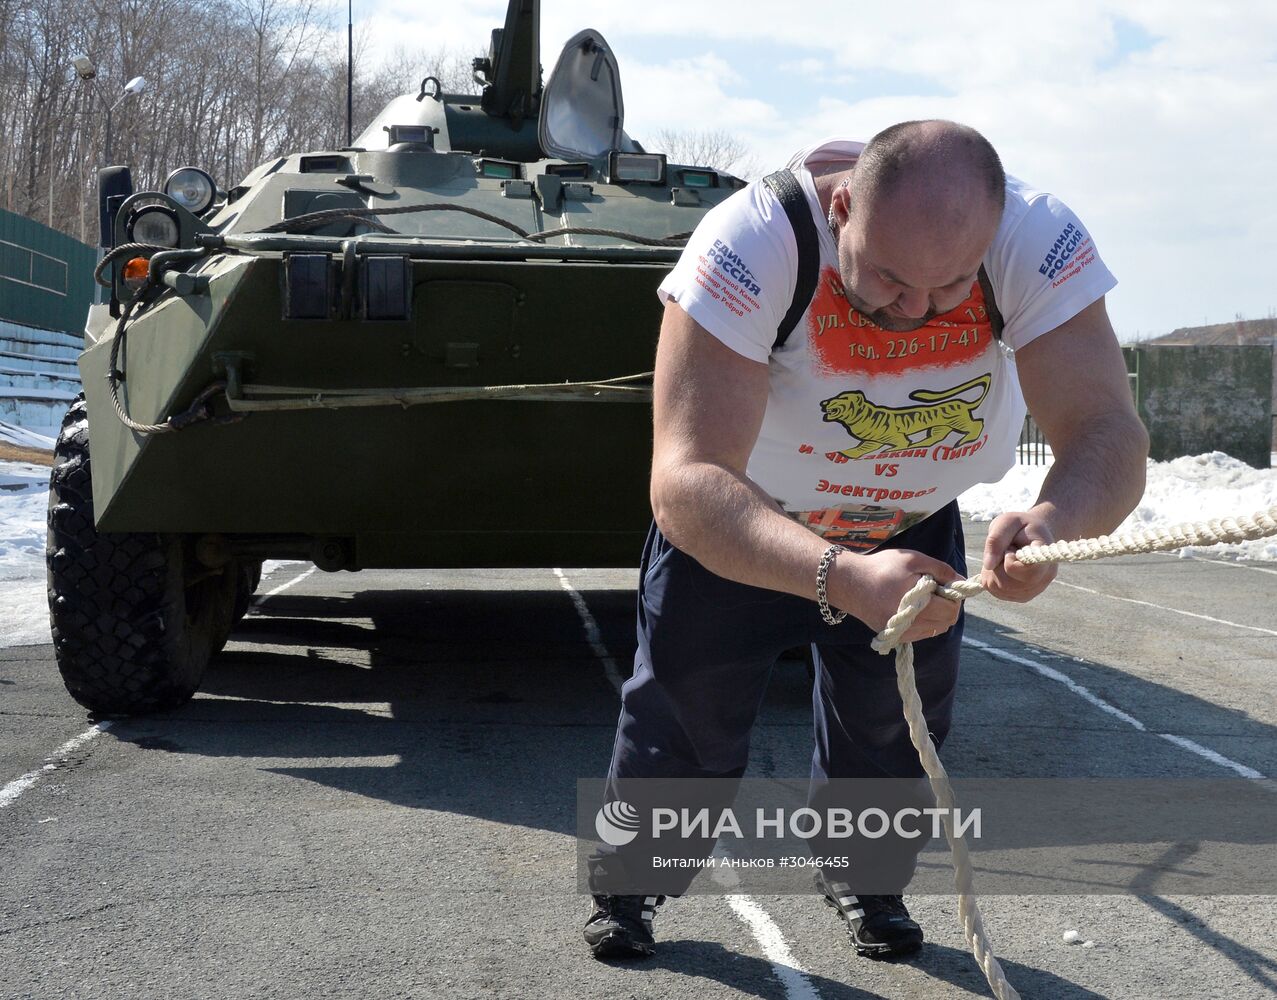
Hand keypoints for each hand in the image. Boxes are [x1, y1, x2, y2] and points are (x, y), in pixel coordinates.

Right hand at [828, 547, 963, 641]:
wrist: (848, 582)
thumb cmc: (881, 567)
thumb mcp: (913, 559)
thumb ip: (941, 569)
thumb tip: (960, 580)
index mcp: (917, 604)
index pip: (951, 610)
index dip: (953, 595)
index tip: (943, 584)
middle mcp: (911, 624)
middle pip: (946, 622)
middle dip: (947, 606)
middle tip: (934, 590)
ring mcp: (902, 633)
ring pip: (935, 629)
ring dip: (936, 614)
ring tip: (921, 597)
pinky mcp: (895, 636)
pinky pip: (921, 633)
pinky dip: (924, 621)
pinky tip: (912, 607)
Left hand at [980, 510, 1057, 602]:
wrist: (1034, 534)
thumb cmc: (1021, 526)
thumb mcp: (1007, 521)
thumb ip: (996, 539)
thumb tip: (988, 565)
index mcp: (1045, 556)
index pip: (1029, 574)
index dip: (1010, 564)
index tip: (1010, 548)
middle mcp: (1044, 577)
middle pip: (1008, 584)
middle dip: (997, 566)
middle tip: (1006, 550)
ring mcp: (1035, 589)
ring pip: (1000, 590)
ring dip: (994, 572)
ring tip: (1006, 557)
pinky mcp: (1023, 595)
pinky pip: (997, 592)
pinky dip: (993, 578)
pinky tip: (1003, 567)